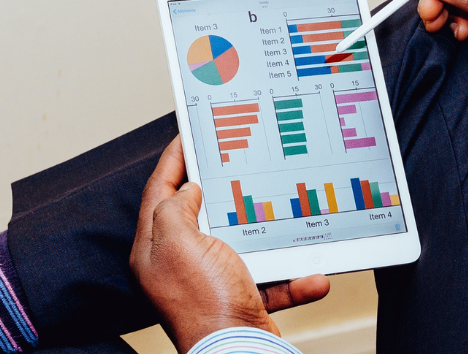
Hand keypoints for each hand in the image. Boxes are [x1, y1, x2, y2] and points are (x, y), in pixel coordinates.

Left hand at [130, 138, 330, 352]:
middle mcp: (179, 266)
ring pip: (241, 245)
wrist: (238, 353)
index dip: (173, 161)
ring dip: (269, 234)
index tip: (187, 135)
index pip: (158, 192)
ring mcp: (211, 283)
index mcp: (155, 249)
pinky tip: (311, 274)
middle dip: (221, 188)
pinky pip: (271, 280)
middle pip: (198, 214)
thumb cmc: (205, 303)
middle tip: (235, 160)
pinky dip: (293, 277)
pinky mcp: (242, 301)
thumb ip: (175, 209)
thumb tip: (188, 191)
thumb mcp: (180, 243)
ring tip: (283, 211)